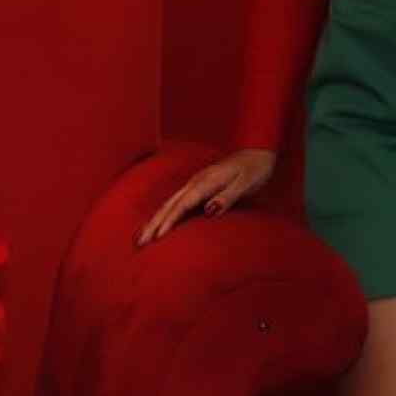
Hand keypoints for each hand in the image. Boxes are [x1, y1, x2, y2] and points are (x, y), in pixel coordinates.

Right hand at [135, 148, 276, 245]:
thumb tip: (209, 210)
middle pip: (168, 205)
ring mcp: (193, 183)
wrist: (256, 153)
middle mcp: (194, 182)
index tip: (157, 237)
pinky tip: (157, 222)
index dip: (168, 222)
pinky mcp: (196, 186)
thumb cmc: (254, 170)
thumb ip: (228, 197)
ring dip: (153, 219)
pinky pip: (174, 202)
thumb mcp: (246, 184)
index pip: (182, 205)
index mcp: (206, 183)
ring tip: (141, 235)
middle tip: (139, 242)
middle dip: (152, 223)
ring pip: (168, 203)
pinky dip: (162, 213)